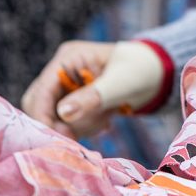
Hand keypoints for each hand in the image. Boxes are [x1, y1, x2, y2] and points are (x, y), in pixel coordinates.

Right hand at [21, 40, 163, 137]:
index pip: (41, 90)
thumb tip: (62, 113)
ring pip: (54, 117)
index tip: (57, 137)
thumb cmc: (140, 70)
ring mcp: (66, 87)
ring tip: (104, 118)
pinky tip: (105, 119)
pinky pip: (66, 122)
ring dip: (76, 125)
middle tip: (78, 136)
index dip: (43, 116)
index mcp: (68, 58)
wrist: (156, 75)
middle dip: (59, 123)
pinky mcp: (74, 101)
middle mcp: (61, 71)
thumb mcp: (118, 84)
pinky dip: (83, 127)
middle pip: (40, 105)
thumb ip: (91, 97)